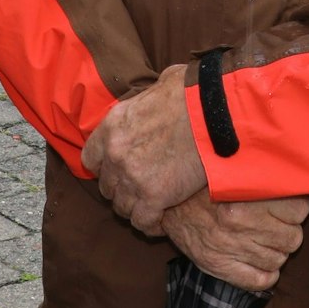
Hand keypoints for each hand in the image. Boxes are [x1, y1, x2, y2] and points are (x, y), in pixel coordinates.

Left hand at [81, 63, 206, 233]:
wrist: (218, 111)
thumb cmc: (196, 91)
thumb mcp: (164, 83)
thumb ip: (149, 99)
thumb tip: (158, 97)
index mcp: (114, 125)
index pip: (91, 158)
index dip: (105, 165)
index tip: (120, 165)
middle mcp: (116, 154)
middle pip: (107, 185)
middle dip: (122, 186)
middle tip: (143, 183)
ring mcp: (133, 178)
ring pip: (122, 206)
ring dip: (136, 206)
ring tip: (153, 203)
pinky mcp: (155, 197)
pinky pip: (143, 221)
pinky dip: (151, 224)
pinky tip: (161, 219)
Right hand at [161, 189, 308, 292]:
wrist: (171, 203)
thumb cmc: (210, 185)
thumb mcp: (240, 175)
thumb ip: (269, 180)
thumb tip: (301, 182)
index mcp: (250, 197)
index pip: (300, 210)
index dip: (298, 208)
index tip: (290, 206)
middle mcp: (242, 224)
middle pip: (293, 237)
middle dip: (290, 231)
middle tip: (280, 224)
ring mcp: (231, 248)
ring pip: (279, 260)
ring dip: (278, 251)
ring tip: (269, 241)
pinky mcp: (219, 267)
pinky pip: (260, 281)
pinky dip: (267, 275)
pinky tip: (263, 263)